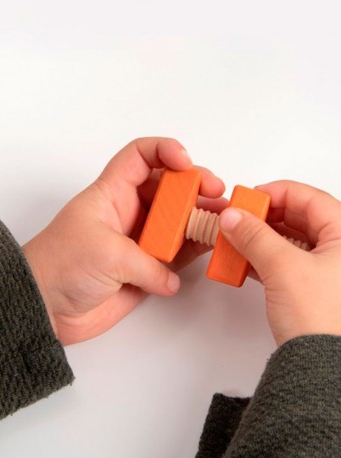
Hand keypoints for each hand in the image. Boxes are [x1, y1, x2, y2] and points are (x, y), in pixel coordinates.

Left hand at [23, 137, 224, 344]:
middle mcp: (129, 212)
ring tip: (223, 221)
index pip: (139, 156)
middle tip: (217, 195)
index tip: (185, 162)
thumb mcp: (106, 254)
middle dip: (195, 186)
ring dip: (200, 217)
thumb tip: (168, 279)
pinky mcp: (144, 268)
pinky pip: (176, 253)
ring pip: (177, 220)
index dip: (164, 150)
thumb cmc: (62, 266)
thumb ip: (147, 264)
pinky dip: (193, 249)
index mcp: (111, 194)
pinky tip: (210, 247)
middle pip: (168, 187)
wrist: (45, 307)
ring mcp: (138, 240)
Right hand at [218, 180, 340, 345]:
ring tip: (235, 239)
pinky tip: (242, 259)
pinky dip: (262, 257)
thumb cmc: (322, 319)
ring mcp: (326, 269)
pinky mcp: (311, 286)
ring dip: (259, 238)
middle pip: (298, 217)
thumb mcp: (283, 267)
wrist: (320, 366)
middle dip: (263, 217)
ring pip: (289, 240)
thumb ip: (254, 236)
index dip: (276, 193)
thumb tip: (233, 217)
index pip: (309, 198)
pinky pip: (284, 261)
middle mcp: (340, 250)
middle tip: (238, 218)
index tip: (248, 198)